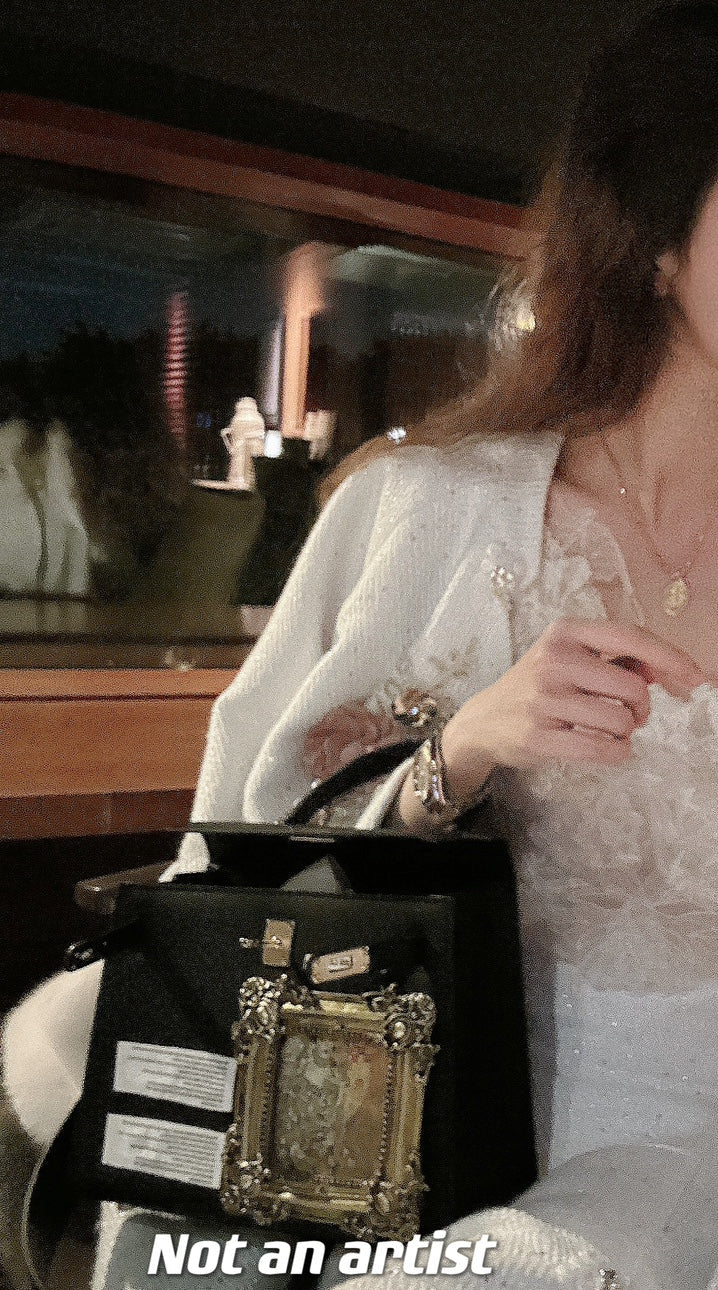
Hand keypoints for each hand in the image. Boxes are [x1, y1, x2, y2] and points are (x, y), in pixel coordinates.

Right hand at [440, 617, 705, 801]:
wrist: (484, 721)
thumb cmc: (538, 687)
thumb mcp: (569, 657)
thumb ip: (615, 657)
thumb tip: (672, 669)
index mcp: (564, 633)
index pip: (631, 637)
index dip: (670, 658)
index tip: (696, 677)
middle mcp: (553, 661)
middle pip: (632, 687)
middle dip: (641, 707)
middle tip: (629, 714)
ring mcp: (543, 700)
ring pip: (620, 721)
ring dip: (626, 732)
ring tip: (608, 731)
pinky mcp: (539, 737)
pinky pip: (604, 750)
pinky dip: (616, 753)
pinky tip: (606, 748)